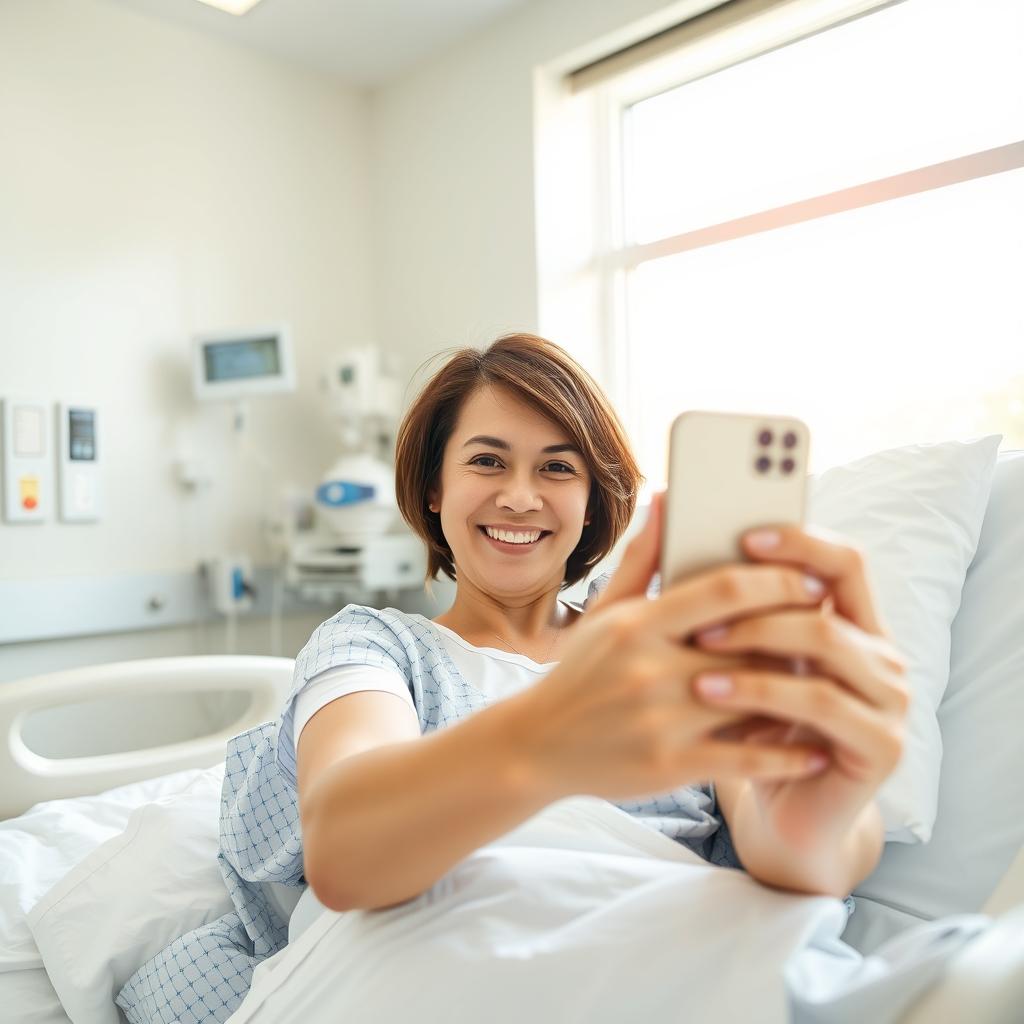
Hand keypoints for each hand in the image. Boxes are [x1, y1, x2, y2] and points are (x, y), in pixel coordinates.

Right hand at [502, 491, 836, 804]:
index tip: (810, 583)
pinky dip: (788, 753)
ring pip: (755, 700)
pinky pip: (746, 757)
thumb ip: (644, 558)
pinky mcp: (669, 765)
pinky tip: (816, 748)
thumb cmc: (579, 674)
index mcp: (637, 623)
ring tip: (830, 686)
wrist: (536, 747)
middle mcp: (649, 666)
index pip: (724, 589)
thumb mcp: (605, 612)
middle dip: (799, 635)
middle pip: (750, 642)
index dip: (777, 582)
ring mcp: (660, 718)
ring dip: (800, 694)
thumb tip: (666, 495)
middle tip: (834, 631)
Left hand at [690, 525, 909, 849]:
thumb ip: (713, 597)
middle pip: (830, 594)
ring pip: (825, 644)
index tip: (743, 535)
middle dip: (760, 598)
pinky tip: (713, 695)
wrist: (783, 812)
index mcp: (851, 622)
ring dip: (756, 643)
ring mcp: (888, 698)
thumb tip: (671, 512)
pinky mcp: (882, 745)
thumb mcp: (734, 660)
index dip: (800, 541)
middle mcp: (879, 652)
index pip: (842, 559)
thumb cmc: (751, 727)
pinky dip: (764, 694)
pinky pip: (823, 705)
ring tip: (696, 655)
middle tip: (700, 615)